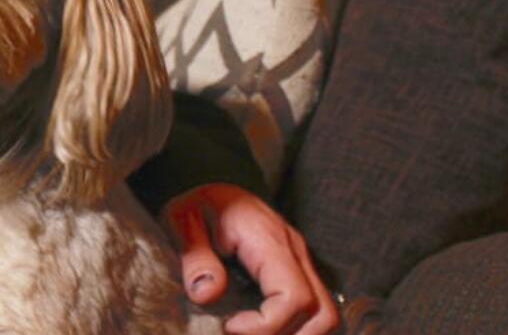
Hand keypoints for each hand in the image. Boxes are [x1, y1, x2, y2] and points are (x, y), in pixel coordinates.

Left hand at [160, 183, 339, 334]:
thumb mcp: (182, 223)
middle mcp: (294, 252)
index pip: (294, 297)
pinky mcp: (296, 272)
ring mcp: (300, 263)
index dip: (266, 325)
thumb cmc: (197, 205)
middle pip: (322, 314)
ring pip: (325, 316)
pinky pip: (314, 310)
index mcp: (269, 239)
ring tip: (253, 333)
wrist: (208, 186)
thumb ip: (195, 258)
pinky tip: (262, 328)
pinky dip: (295, 328)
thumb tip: (207, 295)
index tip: (229, 327)